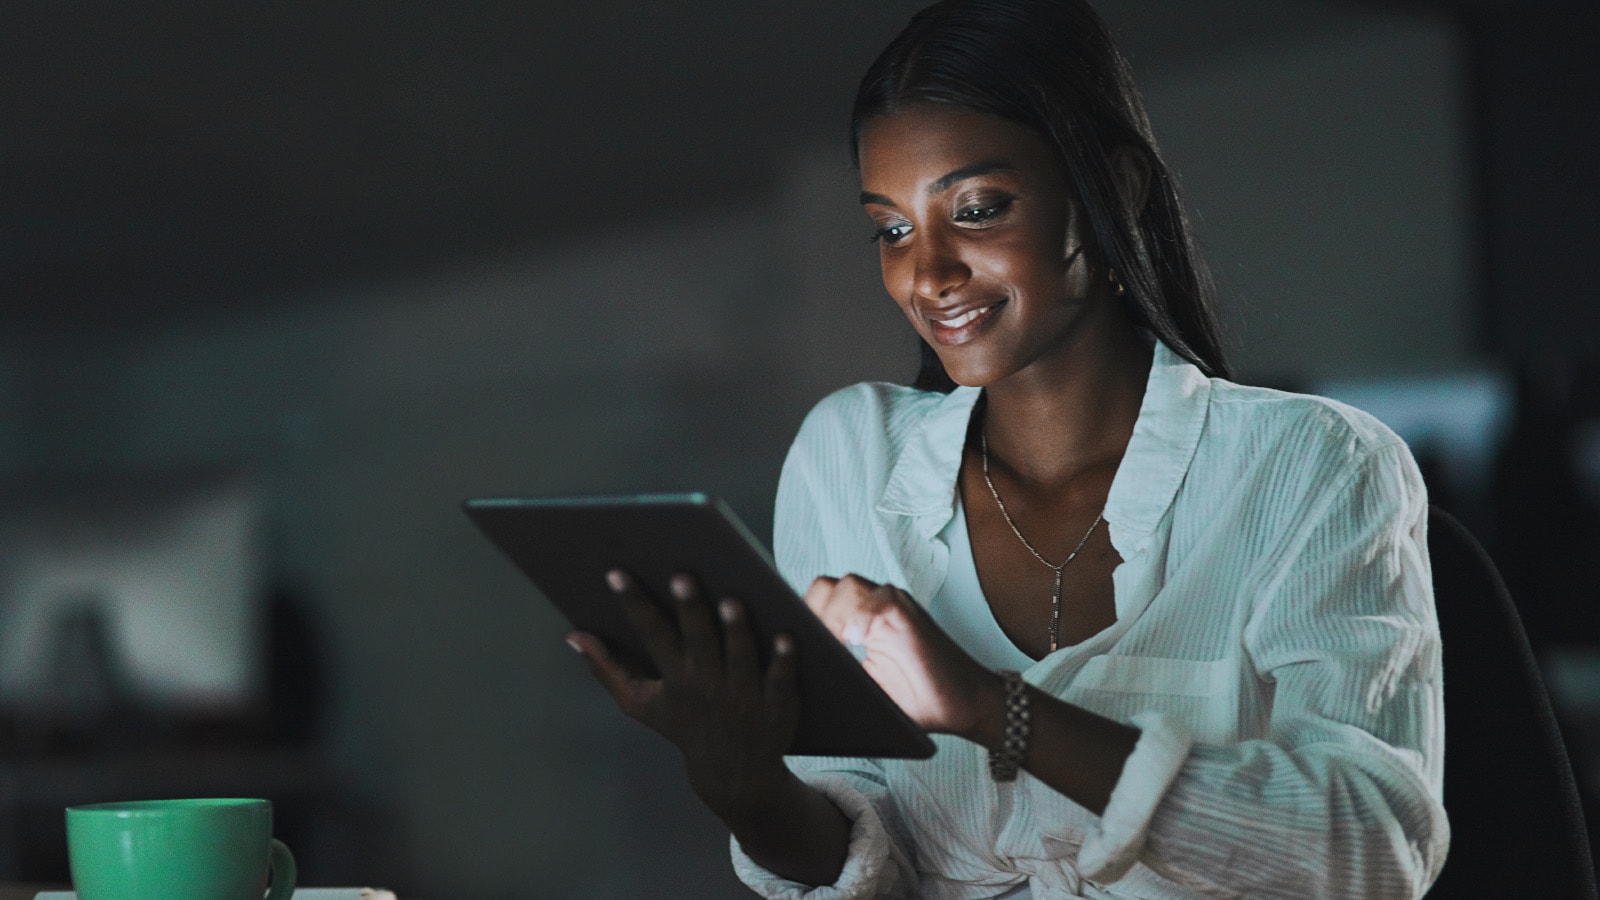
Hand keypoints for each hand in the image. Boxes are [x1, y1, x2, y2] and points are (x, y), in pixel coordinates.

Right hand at [567, 569, 798, 822]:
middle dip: (689, 610)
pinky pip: (782, 679)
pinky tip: (786, 634)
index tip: (615, 572)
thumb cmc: (685, 725)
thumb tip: (573, 636)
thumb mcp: (641, 703)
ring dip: (736, 632)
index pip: (650, 634)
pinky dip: (784, 660)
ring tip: (731, 600)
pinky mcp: (778, 704)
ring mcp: (744, 696)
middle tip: (681, 575)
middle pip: (698, 641)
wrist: (735, 774)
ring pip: (740, 657)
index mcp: (674, 679)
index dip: (632, 603)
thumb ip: (606, 669)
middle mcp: (707, 685)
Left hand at [803, 574, 995, 737]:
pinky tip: (856, 639)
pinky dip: (863, 616)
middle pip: (826, 586)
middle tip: (817, 643)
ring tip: (839, 642)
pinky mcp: (911, 615)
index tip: (789, 634)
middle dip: (813, 611)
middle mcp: (873, 608)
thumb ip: (835, 669)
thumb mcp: (863, 686)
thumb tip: (789, 674)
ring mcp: (894, 607)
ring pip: (850, 585)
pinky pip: (882, 599)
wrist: (962, 706)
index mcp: (858, 620)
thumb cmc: (915, 700)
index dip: (801, 613)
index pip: (817, 600)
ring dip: (836, 612)